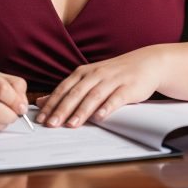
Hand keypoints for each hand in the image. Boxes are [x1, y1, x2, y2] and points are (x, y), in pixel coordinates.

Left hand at [35, 47, 162, 128]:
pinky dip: (107, 107)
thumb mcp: (88, 78)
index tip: (41, 118)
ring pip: (94, 96)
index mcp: (83, 72)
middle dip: (62, 109)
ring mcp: (112, 80)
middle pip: (76, 93)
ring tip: (72, 124)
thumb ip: (67, 90)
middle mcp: (95, 74)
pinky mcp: (128, 87)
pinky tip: (100, 116)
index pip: (64, 88)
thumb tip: (41, 102)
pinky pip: (116, 98)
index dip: (52, 103)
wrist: (145, 63)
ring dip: (82, 110)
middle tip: (51, 124)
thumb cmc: (113, 74)